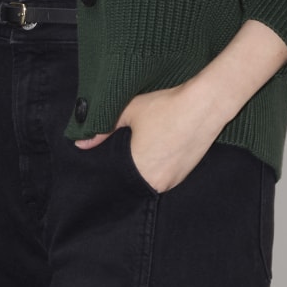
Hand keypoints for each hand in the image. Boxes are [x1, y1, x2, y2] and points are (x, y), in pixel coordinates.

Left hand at [75, 81, 223, 192]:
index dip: (113, 167)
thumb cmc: (166, 107)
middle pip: (134, 180)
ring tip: (144, 146)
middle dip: (129, 167)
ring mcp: (175, 179)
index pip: (118, 178)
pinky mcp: (187, 172)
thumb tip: (80, 144)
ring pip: (150, 177)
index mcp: (140, 172)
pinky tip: (159, 146)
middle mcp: (158, 183)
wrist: (205, 103)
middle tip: (127, 148)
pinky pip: (166, 173)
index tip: (112, 154)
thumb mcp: (130, 112)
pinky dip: (160, 163)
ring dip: (145, 167)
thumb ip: (103, 130)